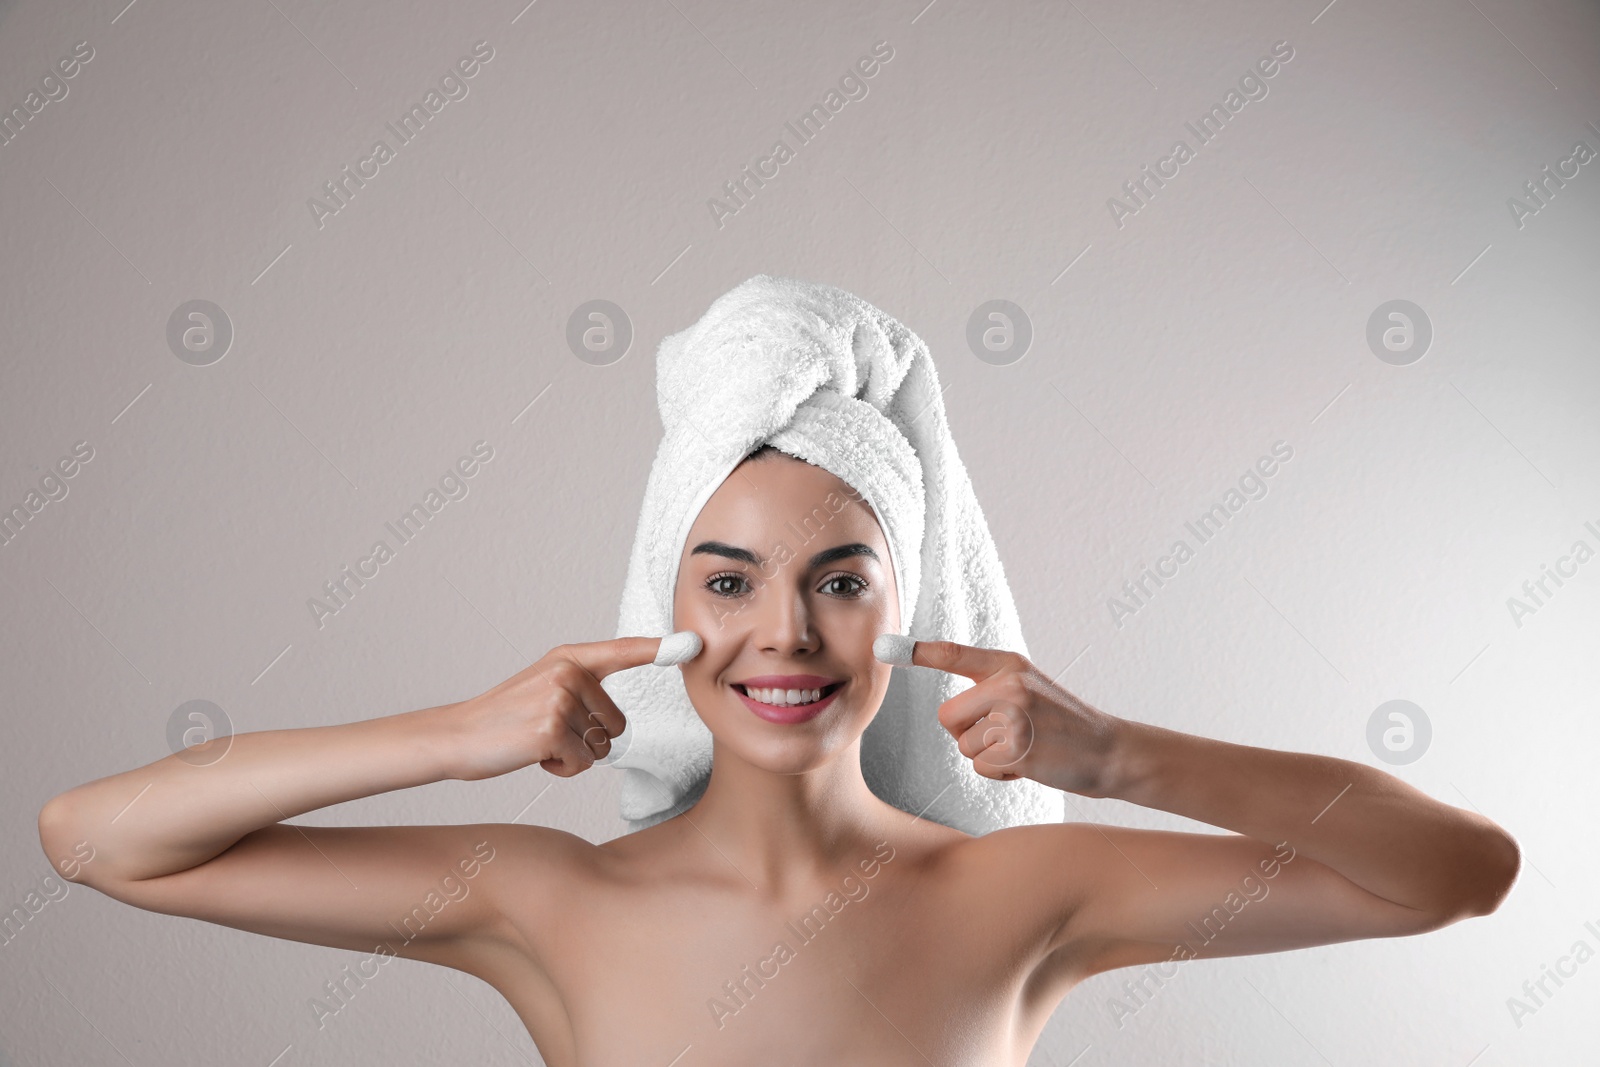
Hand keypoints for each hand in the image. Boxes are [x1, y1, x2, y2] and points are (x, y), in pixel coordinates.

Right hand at [449, 637, 662, 781]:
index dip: (658, 649)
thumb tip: (619, 713)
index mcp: (568, 658)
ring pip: (602, 747)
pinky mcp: (552, 729)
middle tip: (548, 732)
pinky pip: (583, 764)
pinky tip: (535, 756)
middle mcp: (568, 673)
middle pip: (618, 723)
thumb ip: (582, 686)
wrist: (458, 737)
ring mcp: (560, 699)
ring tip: (539, 743)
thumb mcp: (544, 686)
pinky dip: (561, 769)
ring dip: (574, 756)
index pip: (622, 650)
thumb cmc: (505, 719)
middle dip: (589, 739)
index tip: (690, 642)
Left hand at [909, 640, 1124, 796]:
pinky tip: (1030, 763)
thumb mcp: (1029, 686)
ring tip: (1024, 747)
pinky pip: (981, 767)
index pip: (955, 654)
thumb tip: (946, 703)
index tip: (885, 648)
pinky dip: (1000, 773)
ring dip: (988, 755)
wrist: (1107, 750)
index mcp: (1009, 665)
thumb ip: (990, 684)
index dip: (919, 652)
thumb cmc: (1060, 721)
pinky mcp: (1018, 750)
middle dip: (967, 733)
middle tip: (1006, 733)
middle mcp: (1009, 685)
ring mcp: (1014, 717)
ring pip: (964, 745)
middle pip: (948, 717)